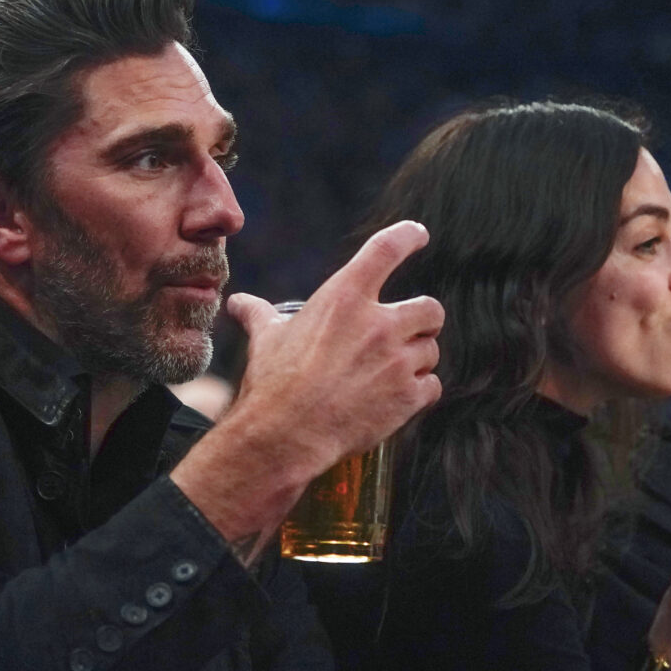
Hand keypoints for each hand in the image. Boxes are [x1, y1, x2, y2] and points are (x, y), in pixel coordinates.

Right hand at [226, 219, 442, 475]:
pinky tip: (395, 399)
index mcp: (345, 298)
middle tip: (406, 334)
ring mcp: (398, 361)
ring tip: (389, 374)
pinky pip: (432, 386)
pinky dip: (418, 392)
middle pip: (430, 308)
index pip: (387, 248)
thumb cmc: (273, 383)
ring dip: (417, 361)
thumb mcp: (265, 340)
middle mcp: (379, 324)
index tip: (417, 235)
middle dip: (424, 321)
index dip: (408, 236)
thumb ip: (259, 315)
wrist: (285, 434)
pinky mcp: (408, 396)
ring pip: (431, 350)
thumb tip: (238, 303)